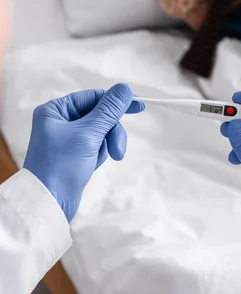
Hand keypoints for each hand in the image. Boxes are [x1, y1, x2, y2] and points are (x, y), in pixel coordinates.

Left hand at [24, 84, 144, 221]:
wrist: (48, 205)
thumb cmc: (62, 165)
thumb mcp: (88, 134)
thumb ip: (109, 110)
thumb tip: (125, 88)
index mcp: (56, 110)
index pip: (93, 97)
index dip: (116, 102)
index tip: (139, 107)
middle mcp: (59, 120)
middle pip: (99, 115)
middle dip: (111, 132)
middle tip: (118, 151)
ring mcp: (66, 137)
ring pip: (100, 131)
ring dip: (106, 144)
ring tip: (101, 160)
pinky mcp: (74, 153)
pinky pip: (96, 144)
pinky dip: (99, 153)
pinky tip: (92, 165)